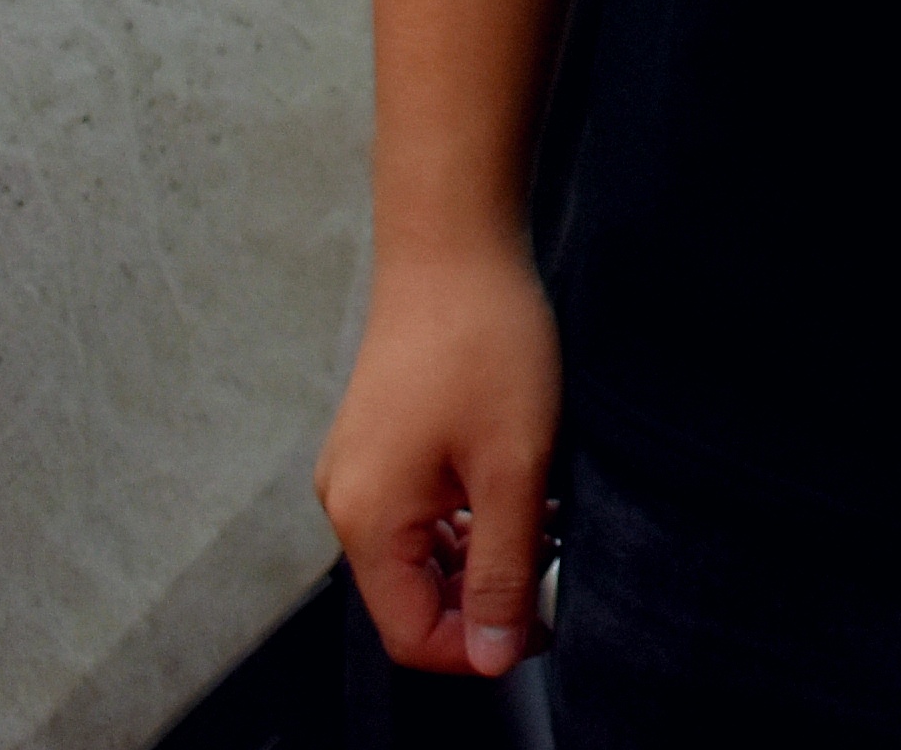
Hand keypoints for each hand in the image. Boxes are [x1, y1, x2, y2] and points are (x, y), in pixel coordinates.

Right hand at [319, 235, 562, 680]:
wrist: (454, 246)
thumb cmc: (484, 344)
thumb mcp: (513, 468)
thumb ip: (503, 569)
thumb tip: (497, 655)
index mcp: (368, 520)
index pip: (411, 634)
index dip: (480, 643)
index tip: (543, 619)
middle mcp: (347, 503)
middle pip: (413, 596)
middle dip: (486, 593)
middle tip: (553, 558)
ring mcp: (359, 470)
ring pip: (421, 553)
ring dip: (482, 551)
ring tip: (543, 513)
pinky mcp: (379, 443)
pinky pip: (419, 511)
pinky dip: (468, 515)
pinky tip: (517, 485)